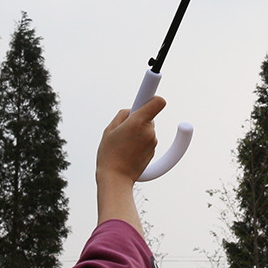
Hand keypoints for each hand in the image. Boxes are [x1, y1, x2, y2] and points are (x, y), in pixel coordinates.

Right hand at [95, 96, 165, 229]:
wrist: (115, 180)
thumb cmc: (109, 154)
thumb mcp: (109, 129)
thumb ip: (123, 115)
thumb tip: (133, 109)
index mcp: (138, 122)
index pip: (157, 102)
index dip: (155, 96)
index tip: (154, 88)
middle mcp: (149, 130)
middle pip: (149, 115)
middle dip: (139, 118)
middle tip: (124, 129)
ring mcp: (152, 141)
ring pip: (147, 128)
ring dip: (138, 131)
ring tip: (124, 143)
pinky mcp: (153, 150)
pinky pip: (147, 139)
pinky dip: (140, 141)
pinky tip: (128, 150)